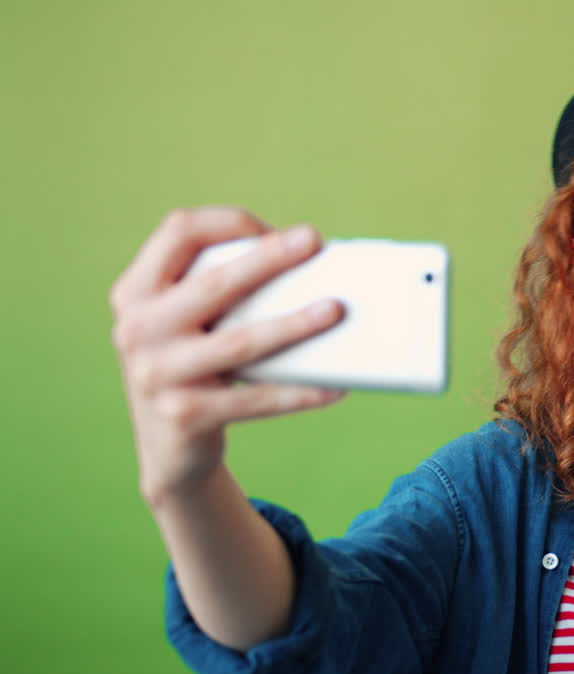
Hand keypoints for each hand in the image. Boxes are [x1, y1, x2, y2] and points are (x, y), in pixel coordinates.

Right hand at [110, 207, 345, 507]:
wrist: (169, 450)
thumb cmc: (196, 367)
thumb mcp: (187, 322)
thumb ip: (221, 291)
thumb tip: (309, 266)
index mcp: (137, 291)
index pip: (179, 231)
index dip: (229, 222)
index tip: (276, 231)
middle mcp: (138, 328)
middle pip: (214, 282)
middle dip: (268, 257)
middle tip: (313, 240)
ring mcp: (157, 373)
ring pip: (240, 341)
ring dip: (294, 323)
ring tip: (336, 310)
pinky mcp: (184, 415)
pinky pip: (256, 399)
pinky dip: (300, 392)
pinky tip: (336, 386)